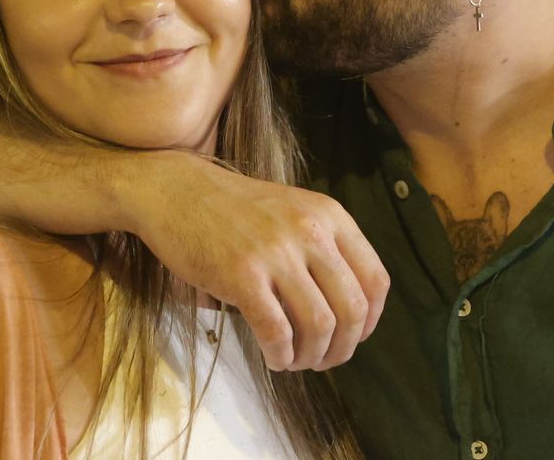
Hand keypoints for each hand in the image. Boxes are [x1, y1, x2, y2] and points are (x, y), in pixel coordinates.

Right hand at [123, 152, 388, 372]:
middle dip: (343, 348)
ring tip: (296, 361)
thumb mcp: (295, 211)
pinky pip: (276, 331)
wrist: (177, 191)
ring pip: (319, 325)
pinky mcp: (242, 275)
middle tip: (323, 360)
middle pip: (352, 310)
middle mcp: (311, 231)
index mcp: (330, 216)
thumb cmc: (235, 209)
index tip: (353, 337)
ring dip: (312, 357)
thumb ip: (325, 247)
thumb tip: (349, 310)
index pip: (376, 279)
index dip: (371, 320)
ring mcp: (276, 252)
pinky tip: (274, 358)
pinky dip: (281, 355)